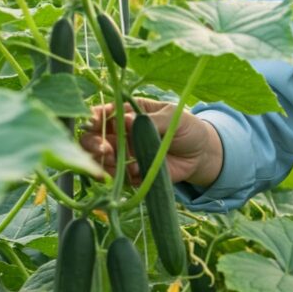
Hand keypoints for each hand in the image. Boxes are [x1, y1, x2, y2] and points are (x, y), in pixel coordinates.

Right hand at [79, 98, 222, 189]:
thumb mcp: (173, 117)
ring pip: (98, 160)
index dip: (94, 118)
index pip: (102, 113)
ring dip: (102, 162)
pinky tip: (135, 172)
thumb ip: (150, 120)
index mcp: (129, 113)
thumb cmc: (187, 128)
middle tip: (104, 149)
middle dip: (92, 144)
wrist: (201, 155)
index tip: (93, 122)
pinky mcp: (130, 174)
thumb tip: (126, 119)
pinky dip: (120, 176)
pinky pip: (116, 178)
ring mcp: (123, 155)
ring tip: (115, 161)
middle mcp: (120, 134)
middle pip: (91, 138)